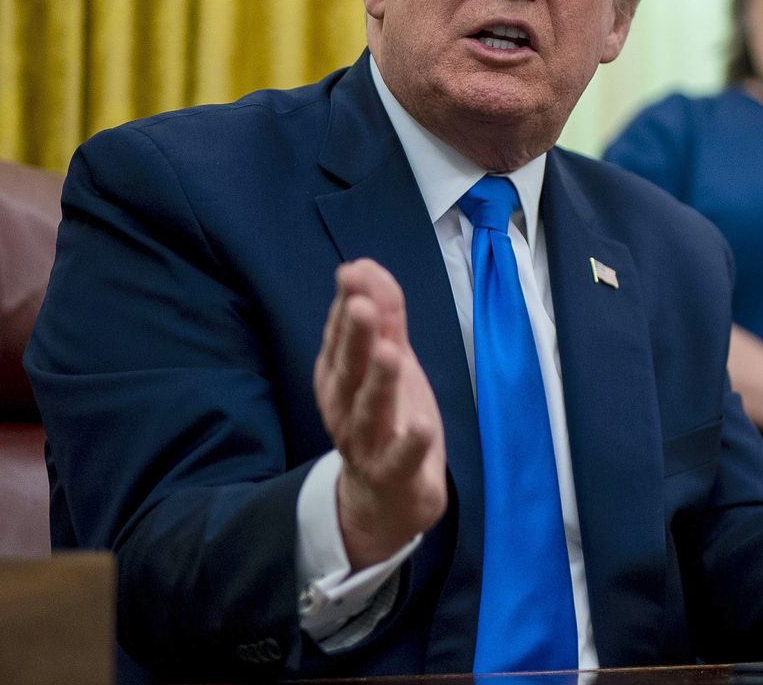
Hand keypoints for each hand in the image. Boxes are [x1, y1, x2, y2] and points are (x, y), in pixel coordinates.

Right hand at [315, 259, 447, 567]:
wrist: (385, 498)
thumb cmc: (386, 417)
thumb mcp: (389, 361)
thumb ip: (383, 316)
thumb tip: (362, 265)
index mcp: (340, 378)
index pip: (341, 338)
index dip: (347, 307)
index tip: (354, 273)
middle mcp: (345, 409)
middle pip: (349, 371)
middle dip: (355, 337)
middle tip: (361, 304)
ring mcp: (367, 443)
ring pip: (370, 412)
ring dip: (379, 384)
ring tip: (391, 354)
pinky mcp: (394, 474)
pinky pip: (400, 460)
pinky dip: (410, 445)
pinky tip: (422, 426)